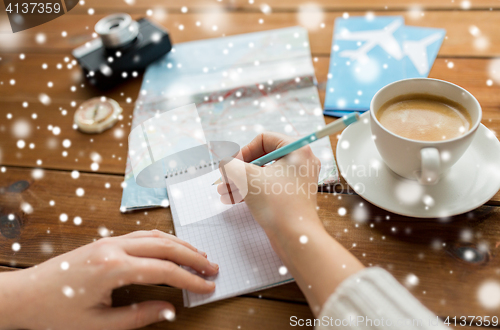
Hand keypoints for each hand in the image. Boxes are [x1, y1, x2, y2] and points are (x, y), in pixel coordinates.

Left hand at [0, 230, 218, 329]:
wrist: (25, 295)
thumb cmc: (55, 311)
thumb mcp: (98, 324)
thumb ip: (138, 316)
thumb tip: (168, 309)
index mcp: (113, 267)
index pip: (164, 269)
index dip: (190, 278)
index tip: (207, 286)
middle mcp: (114, 247)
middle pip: (165, 245)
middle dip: (193, 256)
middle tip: (213, 268)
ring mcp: (110, 241)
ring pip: (155, 236)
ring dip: (181, 244)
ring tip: (200, 256)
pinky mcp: (106, 241)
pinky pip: (143, 235)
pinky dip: (164, 240)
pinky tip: (172, 248)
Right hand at [217, 132, 363, 314]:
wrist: (296, 238)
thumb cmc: (277, 205)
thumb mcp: (247, 178)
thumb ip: (231, 164)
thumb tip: (223, 159)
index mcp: (297, 150)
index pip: (264, 139)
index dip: (243, 150)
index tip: (230, 164)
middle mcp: (300, 162)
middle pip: (262, 157)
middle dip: (238, 169)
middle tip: (222, 179)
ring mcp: (297, 180)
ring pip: (263, 174)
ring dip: (240, 181)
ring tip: (222, 192)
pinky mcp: (292, 196)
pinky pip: (268, 187)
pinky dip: (251, 191)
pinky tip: (232, 199)